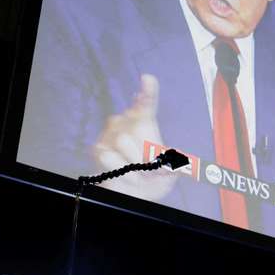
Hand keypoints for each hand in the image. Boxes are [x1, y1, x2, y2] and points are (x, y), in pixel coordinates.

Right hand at [93, 74, 179, 199]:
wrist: (133, 195)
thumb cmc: (152, 178)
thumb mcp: (168, 170)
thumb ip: (171, 161)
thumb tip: (175, 159)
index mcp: (146, 124)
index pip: (147, 104)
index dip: (148, 92)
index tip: (149, 79)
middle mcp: (126, 123)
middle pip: (139, 126)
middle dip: (148, 149)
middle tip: (151, 166)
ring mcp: (111, 135)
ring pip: (123, 141)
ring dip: (134, 162)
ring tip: (138, 172)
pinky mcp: (99, 149)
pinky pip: (110, 156)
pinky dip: (121, 170)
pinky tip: (124, 174)